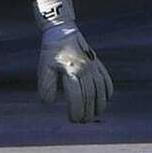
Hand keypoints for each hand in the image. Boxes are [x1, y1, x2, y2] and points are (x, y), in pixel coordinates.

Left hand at [35, 0, 114, 122]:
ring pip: (101, 90)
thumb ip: (45, 85)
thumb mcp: (44, 67)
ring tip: (94, 115)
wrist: (62, 31)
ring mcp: (94, 66)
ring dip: (99, 105)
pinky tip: (105, 100)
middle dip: (87, 111)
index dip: (76, 110)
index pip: (77, 95)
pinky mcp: (98, 64)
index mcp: (72, 70)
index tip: (73, 120)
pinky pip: (106, 80)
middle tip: (82, 121)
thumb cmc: (51, 51)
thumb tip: (49, 103)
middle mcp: (85, 69)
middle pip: (90, 95)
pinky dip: (107, 92)